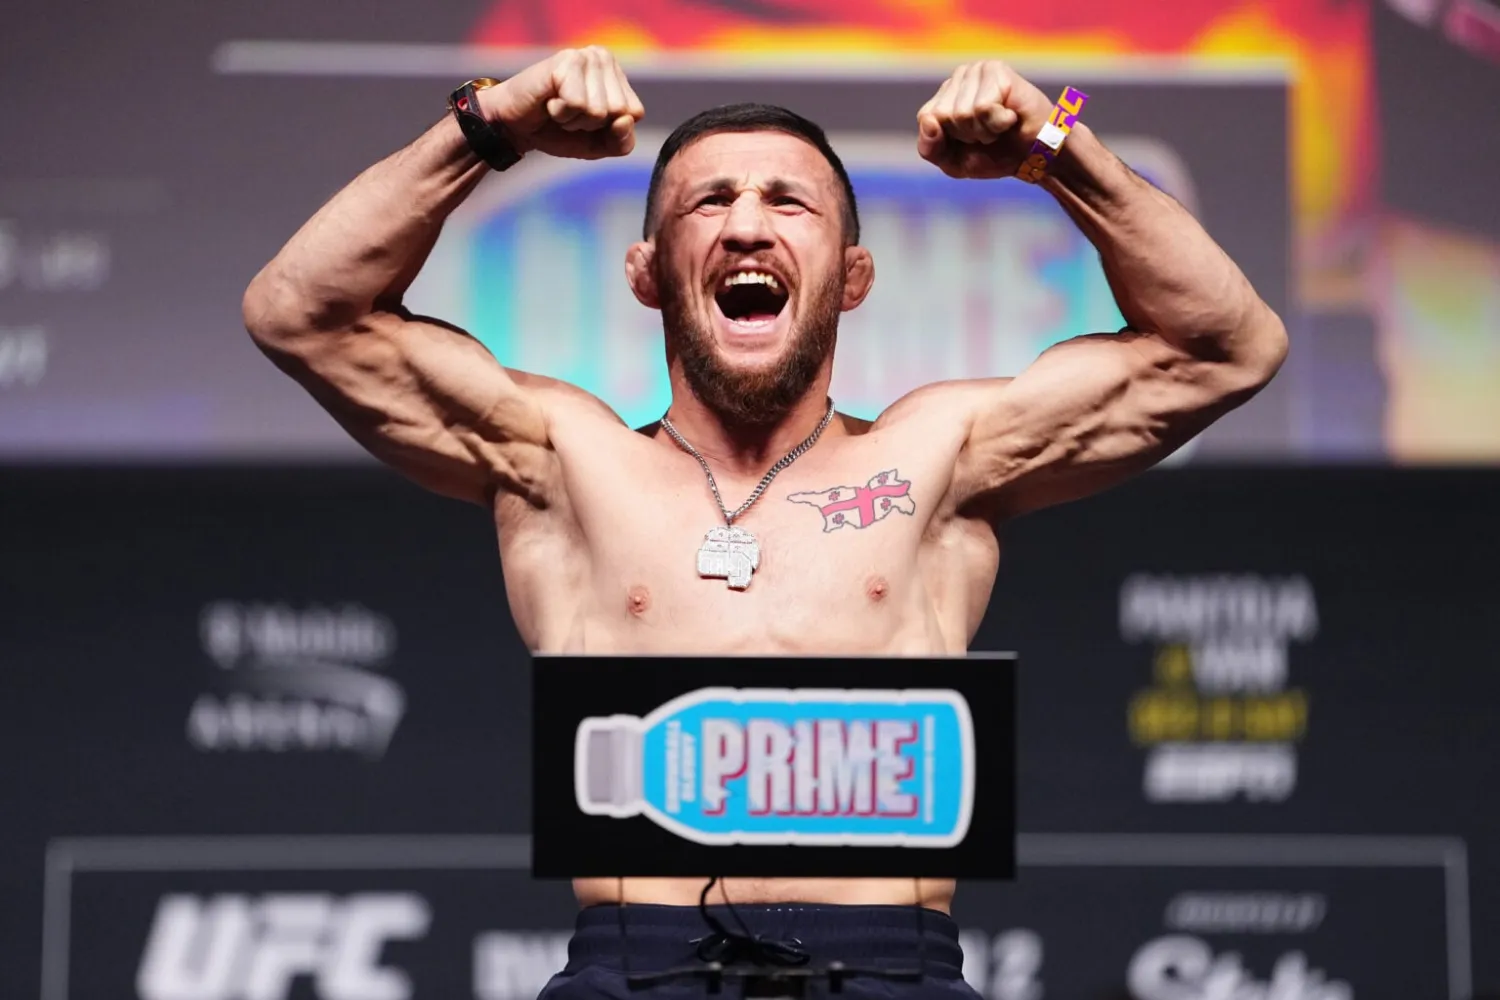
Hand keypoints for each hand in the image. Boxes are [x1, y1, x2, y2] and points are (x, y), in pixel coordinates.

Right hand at [479, 47, 644, 159]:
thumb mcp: (598, 145)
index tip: (585, 118)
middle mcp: (603, 58)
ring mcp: (585, 56)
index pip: (635, 113)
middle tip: (569, 112)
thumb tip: (625, 120)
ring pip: (599, 110)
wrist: (514, 127)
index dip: (609, 128)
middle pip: (619, 111)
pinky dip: (561, 113)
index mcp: (616, 74)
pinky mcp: (566, 62)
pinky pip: (577, 104)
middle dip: (591, 124)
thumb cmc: (557, 131)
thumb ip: (622, 141)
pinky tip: (550, 102)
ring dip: (574, 119)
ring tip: (559, 107)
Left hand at [916, 61, 1055, 178]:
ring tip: (999, 125)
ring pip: (961, 113)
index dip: (948, 139)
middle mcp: (960, 76)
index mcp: (945, 94)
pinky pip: (982, 108)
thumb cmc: (996, 155)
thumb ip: (929, 148)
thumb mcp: (952, 162)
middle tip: (988, 132)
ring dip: (984, 130)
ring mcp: (979, 70)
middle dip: (966, 135)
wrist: (1037, 157)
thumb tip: (929, 121)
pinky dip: (997, 123)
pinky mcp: (998, 72)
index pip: (926, 117)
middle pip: (942, 116)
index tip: (971, 139)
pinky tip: (1010, 117)